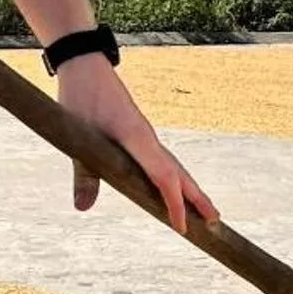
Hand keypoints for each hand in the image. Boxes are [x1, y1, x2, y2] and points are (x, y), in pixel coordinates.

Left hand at [56, 55, 218, 234]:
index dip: (175, 203)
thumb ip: (84, 175)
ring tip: (205, 210)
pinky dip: (175, 177)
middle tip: (216, 222)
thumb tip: (82, 208)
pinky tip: (174, 187)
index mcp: (137, 138)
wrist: (85, 66)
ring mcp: (146, 136)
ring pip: (174, 166)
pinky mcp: (140, 133)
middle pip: (180, 172)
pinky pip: (164, 160)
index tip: (183, 227)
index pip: (164, 176)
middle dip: (198, 198)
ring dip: (190, 188)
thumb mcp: (76, 139)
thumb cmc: (81, 98)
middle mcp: (148, 138)